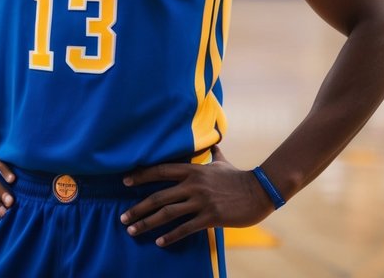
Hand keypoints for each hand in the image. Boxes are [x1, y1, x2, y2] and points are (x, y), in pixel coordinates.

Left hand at [119, 147, 274, 246]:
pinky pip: (185, 228)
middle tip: (123, 218)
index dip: (141, 176)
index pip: (160, 171)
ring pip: (168, 214)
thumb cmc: (238, 177)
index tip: (124, 181)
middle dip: (138, 208)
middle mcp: (193, 185)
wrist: (260, 191)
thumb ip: (213, 153)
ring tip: (132, 231)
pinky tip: (159, 242)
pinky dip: (170, 236)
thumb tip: (214, 141)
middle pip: (158, 197)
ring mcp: (201, 202)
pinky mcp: (211, 217)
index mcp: (192, 170)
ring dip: (147, 223)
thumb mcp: (222, 162)